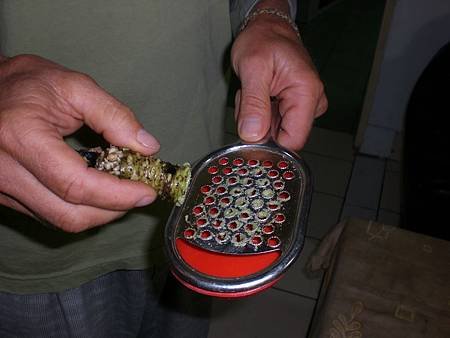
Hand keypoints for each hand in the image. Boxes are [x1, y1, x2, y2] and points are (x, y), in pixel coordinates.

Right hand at [0, 55, 159, 231]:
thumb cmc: (28, 84)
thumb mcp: (75, 87)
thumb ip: (114, 115)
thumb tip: (148, 147)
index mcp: (21, 138)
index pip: (76, 185)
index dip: (118, 194)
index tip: (147, 191)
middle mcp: (6, 171)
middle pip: (70, 215)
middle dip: (113, 209)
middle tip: (140, 192)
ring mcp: (3, 188)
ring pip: (61, 221)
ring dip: (100, 212)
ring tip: (122, 188)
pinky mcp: (6, 196)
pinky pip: (50, 215)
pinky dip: (82, 208)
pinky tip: (97, 189)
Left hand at [231, 2, 326, 150]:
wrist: (266, 29)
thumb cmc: (262, 41)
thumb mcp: (252, 68)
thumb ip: (253, 104)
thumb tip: (253, 135)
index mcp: (307, 93)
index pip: (292, 141)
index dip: (269, 144)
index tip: (250, 128)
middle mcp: (311, 103)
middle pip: (280, 137)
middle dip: (258, 123)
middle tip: (250, 96)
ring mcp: (304, 106)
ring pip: (273, 132)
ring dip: (256, 117)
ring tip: (254, 91)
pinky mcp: (295, 107)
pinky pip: (271, 123)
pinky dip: (258, 113)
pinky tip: (259, 94)